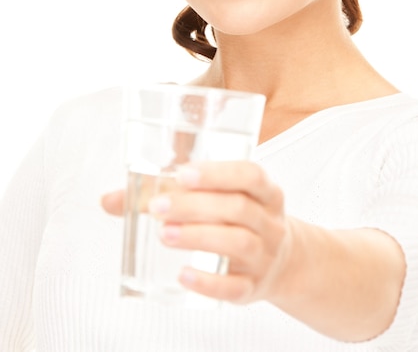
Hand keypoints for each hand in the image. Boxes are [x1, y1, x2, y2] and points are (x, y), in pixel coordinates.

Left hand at [102, 161, 291, 304]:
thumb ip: (165, 194)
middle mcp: (269, 222)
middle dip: (195, 206)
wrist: (284, 260)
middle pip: (238, 209)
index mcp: (264, 191)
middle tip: (158, 208)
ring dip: (199, 237)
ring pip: (238, 244)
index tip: (183, 174)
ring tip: (165, 234)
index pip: (249, 175)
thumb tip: (110, 200)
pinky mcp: (254, 287)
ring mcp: (265, 256)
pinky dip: (208, 282)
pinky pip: (235, 287)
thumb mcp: (219, 198)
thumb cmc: (239, 219)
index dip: (218, 173)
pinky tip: (184, 274)